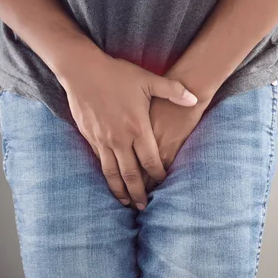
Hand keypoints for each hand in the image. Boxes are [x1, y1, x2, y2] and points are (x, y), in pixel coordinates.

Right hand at [56, 49, 196, 208]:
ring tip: (126, 202)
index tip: (163, 183)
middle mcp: (120, 138)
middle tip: (144, 207)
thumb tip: (194, 98)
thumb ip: (172, 91)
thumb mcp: (148, 80)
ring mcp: (103, 140)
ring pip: (112, 173)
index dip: (158, 175)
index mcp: (137, 128)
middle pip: (131, 174)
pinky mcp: (90, 137)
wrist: (82, 70)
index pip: (151, 160)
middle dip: (139, 192)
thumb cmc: (117, 74)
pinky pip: (100, 161)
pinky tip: (111, 181)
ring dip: (120, 190)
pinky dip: (106, 175)